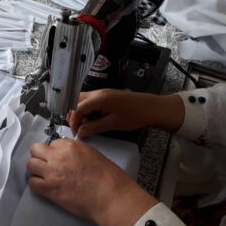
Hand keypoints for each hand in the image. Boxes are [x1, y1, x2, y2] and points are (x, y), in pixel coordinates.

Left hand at [27, 139, 157, 225]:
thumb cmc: (107, 176)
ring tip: (43, 175)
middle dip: (39, 156)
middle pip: (36, 149)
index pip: (52, 143)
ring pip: (30, 165)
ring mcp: (52, 173)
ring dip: (35, 169)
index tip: (57, 157)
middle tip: (45, 163)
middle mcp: (58, 156)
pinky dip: (35, 184)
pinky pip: (32, 183)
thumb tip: (66, 155)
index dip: (54, 151)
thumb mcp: (91, 153)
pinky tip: (43, 185)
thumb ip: (75, 151)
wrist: (109, 195)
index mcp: (70, 146)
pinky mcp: (49, 189)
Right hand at [67, 89, 184, 137]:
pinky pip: (91, 101)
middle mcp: (98, 93)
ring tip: (84, 125)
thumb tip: (80, 132)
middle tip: (77, 128)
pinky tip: (92, 120)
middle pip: (77, 101)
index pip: (77, 108)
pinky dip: (87, 110)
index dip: (74, 121)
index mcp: (99, 98)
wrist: (150, 108)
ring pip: (83, 100)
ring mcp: (102, 93)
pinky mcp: (106, 96)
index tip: (76, 133)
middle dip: (74, 115)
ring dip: (80, 112)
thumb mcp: (112, 124)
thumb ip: (93, 127)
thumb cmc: (134, 115)